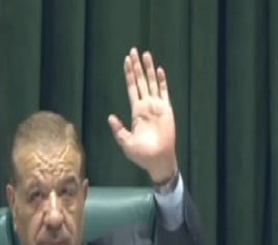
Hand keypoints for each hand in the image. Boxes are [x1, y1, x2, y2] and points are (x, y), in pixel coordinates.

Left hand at [108, 48, 177, 184]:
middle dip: (137, 66)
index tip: (126, 61)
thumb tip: (110, 117)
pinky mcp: (167, 110)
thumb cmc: (141, 155)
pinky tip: (159, 70)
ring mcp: (157, 107)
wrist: (158, 160)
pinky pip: (164, 92)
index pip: (132, 88)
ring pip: (152, 83)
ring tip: (146, 54)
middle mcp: (146, 106)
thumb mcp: (125, 142)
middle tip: (133, 50)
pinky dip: (162, 81)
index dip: (129, 74)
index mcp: (136, 111)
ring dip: (149, 69)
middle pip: (141, 81)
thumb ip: (118, 129)